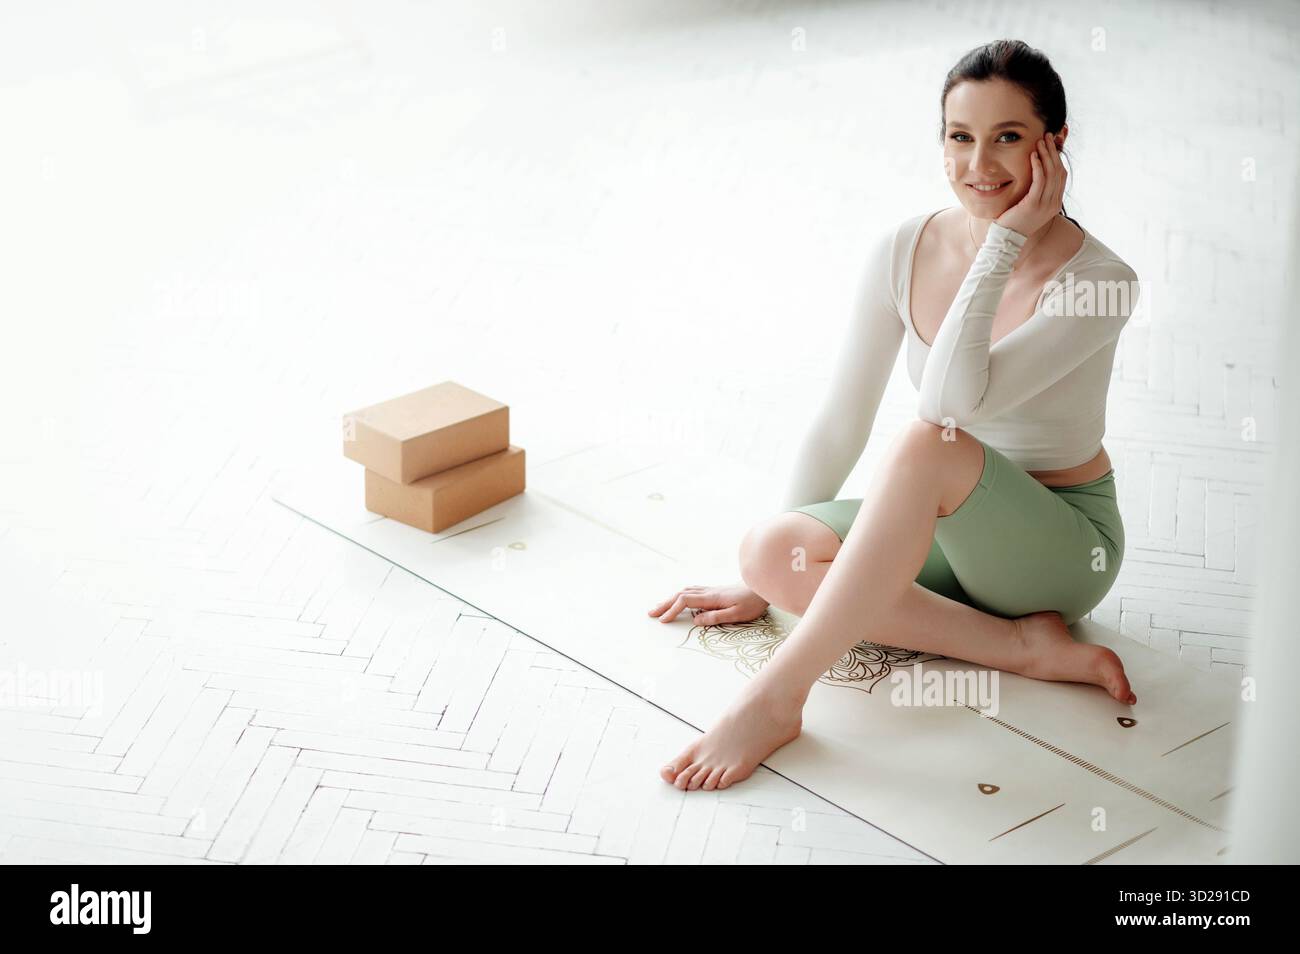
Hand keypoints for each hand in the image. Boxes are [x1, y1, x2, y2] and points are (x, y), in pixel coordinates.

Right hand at [647, 583, 769, 625]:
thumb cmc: (752, 602)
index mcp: (711, 598)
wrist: (762, 587)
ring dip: (670, 599)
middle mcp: (708, 591)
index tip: (663, 620)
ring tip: (660, 607)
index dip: (672, 610)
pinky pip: (691, 590)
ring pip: (685, 591)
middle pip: (680, 594)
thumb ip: (716, 617)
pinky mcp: (714, 591)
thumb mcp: (736, 614)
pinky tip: (679, 599)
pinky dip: (680, 595)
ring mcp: (710, 590)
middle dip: (665, 604)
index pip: (685, 601)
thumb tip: (695, 620)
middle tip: (651, 613)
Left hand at [995, 132, 1066, 238]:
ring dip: (1046, 155)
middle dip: (1053, 151)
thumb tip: (1037, 175)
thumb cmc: (1015, 220)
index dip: (1057, 157)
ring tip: (1040, 142)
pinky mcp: (1033, 205)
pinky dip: (1038, 166)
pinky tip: (1033, 156)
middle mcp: (1053, 203)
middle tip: (1047, 136)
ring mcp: (1045, 205)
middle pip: (1058, 171)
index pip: (1061, 175)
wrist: (1007, 239)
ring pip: (1051, 174)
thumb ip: (1036, 192)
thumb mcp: (1030, 204)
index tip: (1051, 144)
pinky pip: (1039, 181)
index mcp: (1055, 203)